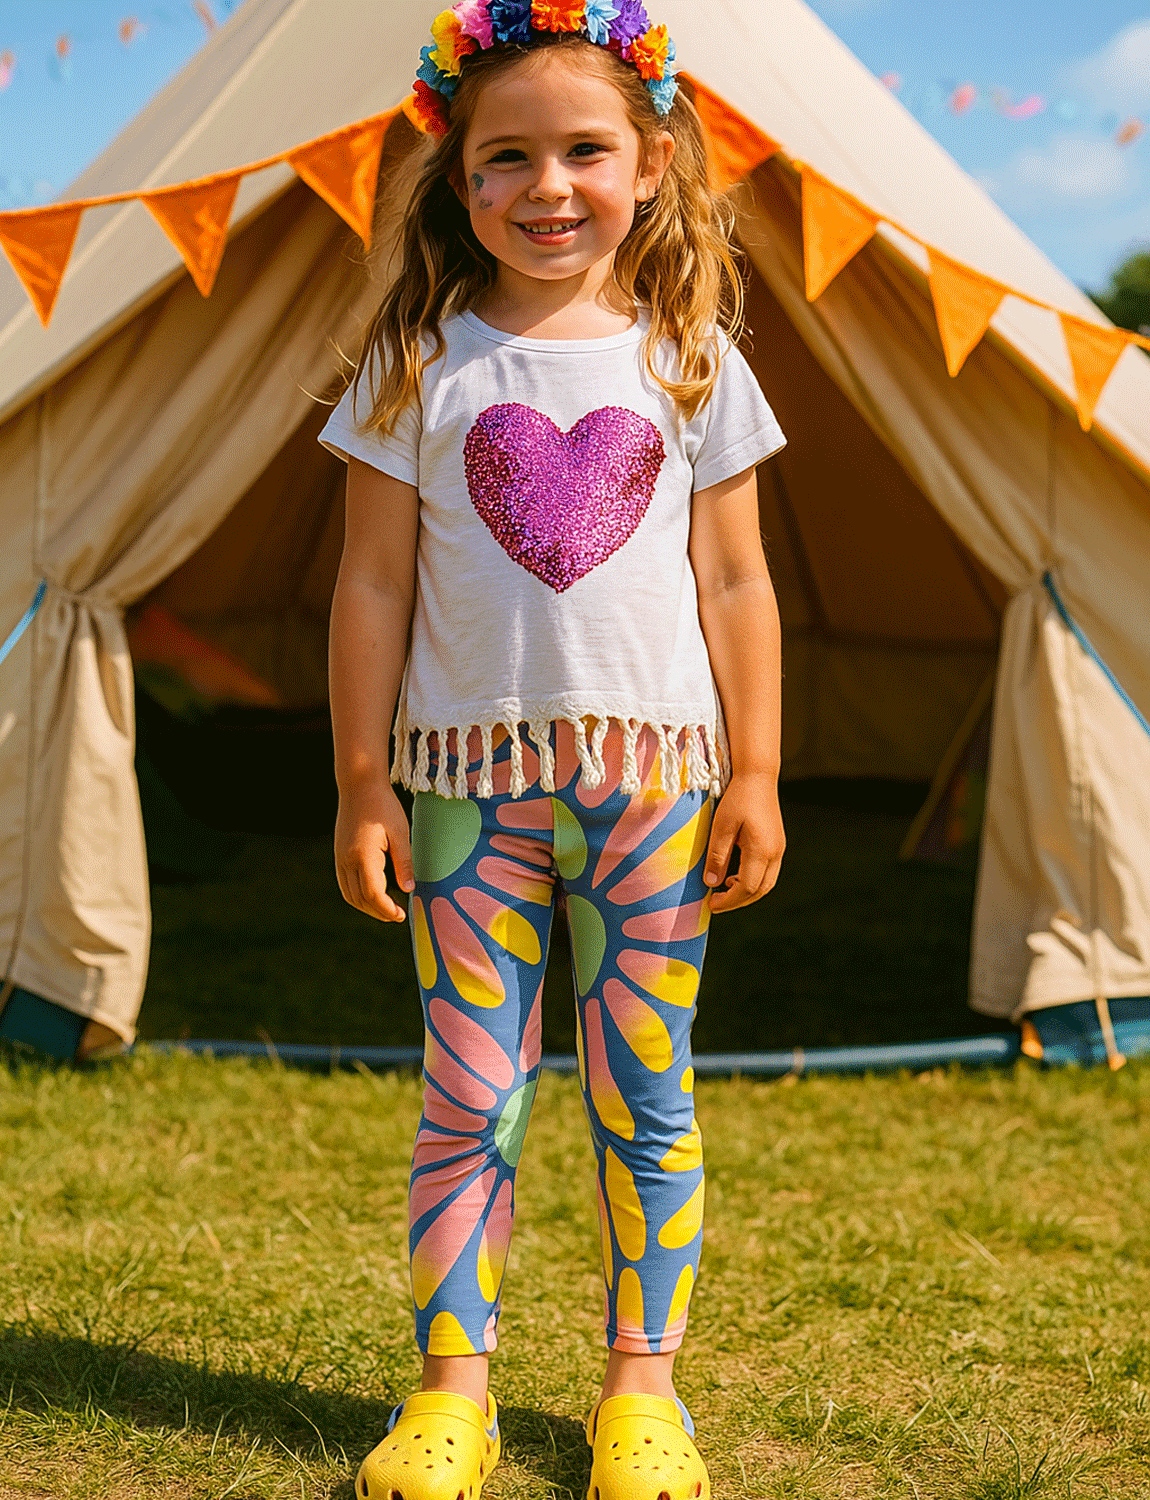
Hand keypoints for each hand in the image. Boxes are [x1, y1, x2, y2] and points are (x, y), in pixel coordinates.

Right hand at [334, 780, 413, 922]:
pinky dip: (358, 896)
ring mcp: (340, 858)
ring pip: (349, 894)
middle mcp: (347, 860)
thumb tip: (409, 889)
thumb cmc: (383, 806)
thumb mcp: (400, 833)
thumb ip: (404, 862)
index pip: (373, 894)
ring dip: (367, 906)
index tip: (401, 916)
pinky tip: (373, 895)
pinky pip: (345, 884)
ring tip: (387, 909)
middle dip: (378, 912)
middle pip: (360, 899)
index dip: (386, 909)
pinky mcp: (338, 855)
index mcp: (363, 855)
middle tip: (397, 916)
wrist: (359, 786)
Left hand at [703, 772, 784, 912]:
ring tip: (724, 891)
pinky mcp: (777, 844)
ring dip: (746, 893)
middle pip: (759, 891)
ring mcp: (779, 849)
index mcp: (762, 850)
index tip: (710, 904)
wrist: (758, 777)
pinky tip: (735, 876)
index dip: (729, 900)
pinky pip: (768, 872)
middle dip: (738, 901)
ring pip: (766, 884)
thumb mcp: (721, 826)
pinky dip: (753, 881)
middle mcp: (775, 853)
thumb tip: (711, 883)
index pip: (747, 888)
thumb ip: (717, 855)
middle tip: (716, 904)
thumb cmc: (737, 799)